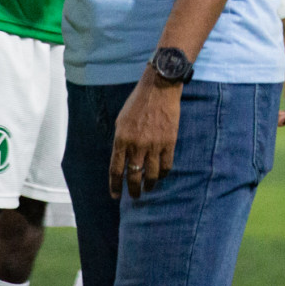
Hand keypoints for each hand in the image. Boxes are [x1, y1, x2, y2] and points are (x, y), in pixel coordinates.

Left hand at [110, 69, 181, 199]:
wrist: (159, 89)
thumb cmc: (137, 103)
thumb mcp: (121, 121)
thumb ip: (121, 142)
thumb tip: (122, 160)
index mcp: (122, 139)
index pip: (116, 170)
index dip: (115, 186)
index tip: (116, 195)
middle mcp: (137, 145)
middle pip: (134, 177)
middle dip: (133, 190)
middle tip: (134, 196)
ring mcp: (154, 145)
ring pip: (151, 175)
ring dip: (149, 186)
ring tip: (147, 189)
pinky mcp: (169, 143)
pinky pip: (167, 166)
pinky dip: (163, 174)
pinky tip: (161, 176)